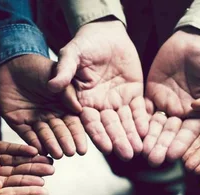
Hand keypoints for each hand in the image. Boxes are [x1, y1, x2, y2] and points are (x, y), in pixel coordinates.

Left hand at [0, 54, 87, 158]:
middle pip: (60, 132)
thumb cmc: (37, 67)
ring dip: (51, 145)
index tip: (82, 148)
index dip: (77, 135)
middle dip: (65, 142)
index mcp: (62, 106)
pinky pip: (27, 135)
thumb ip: (67, 93)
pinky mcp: (19, 122)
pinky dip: (33, 143)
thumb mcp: (56, 77)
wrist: (11, 62)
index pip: (72, 123)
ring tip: (58, 154)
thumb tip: (79, 110)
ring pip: (45, 135)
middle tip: (70, 152)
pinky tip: (40, 150)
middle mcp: (50, 115)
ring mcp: (35, 120)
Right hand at [49, 20, 148, 160]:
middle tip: (126, 155)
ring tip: (138, 150)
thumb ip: (64, 69)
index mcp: (82, 101)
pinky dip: (142, 121)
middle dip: (118, 141)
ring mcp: (117, 101)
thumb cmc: (85, 43)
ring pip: (124, 122)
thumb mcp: (72, 53)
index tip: (105, 148)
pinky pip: (138, 110)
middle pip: (109, 127)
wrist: (106, 33)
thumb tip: (52, 85)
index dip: (98, 134)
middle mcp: (100, 106)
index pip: (90, 122)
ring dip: (131, 136)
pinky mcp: (133, 95)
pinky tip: (147, 133)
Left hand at [143, 29, 199, 166]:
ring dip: (148, 138)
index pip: (189, 133)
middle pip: (170, 133)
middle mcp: (181, 113)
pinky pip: (142, 110)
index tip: (174, 157)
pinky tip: (131, 132)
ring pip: (155, 125)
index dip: (181, 144)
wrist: (192, 40)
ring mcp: (165, 104)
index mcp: (199, 113)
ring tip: (141, 152)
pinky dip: (137, 121)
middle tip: (153, 160)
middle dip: (161, 146)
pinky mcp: (151, 95)